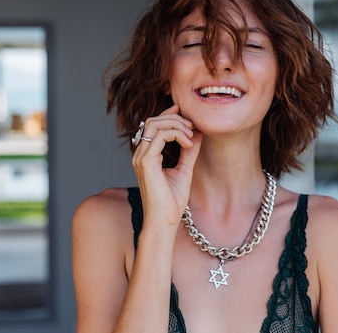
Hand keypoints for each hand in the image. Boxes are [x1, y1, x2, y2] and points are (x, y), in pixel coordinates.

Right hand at [132, 104, 202, 226]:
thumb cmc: (171, 202)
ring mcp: (141, 157)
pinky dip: (177, 134)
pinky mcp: (146, 162)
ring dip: (177, 125)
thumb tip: (197, 134)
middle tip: (193, 126)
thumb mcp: (184, 170)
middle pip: (153, 121)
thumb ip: (188, 151)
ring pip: (155, 125)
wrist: (164, 221)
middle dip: (175, 119)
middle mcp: (140, 154)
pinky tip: (189, 144)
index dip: (169, 115)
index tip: (186, 115)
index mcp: (146, 156)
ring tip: (191, 134)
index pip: (153, 126)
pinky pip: (160, 136)